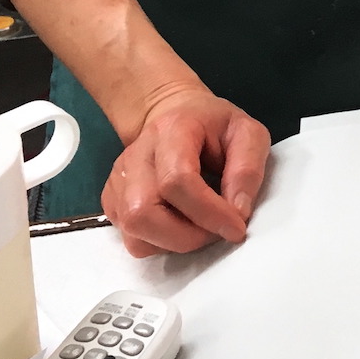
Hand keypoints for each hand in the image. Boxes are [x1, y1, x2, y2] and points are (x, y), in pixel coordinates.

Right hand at [101, 85, 270, 257]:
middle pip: (142, 213)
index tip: (236, 228)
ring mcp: (119, 179)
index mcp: (172, 130)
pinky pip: (130, 238)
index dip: (208, 213)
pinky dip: (159, 242)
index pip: (177, 181)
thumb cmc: (213, 126)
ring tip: (200, 227)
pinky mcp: (111, 200)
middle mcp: (136, 155)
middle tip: (217, 232)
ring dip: (172, 242)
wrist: (175, 115)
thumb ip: (248, 169)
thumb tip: (238, 212)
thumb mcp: (247, 133)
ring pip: (133, 231)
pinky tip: (180, 224)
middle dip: (186, 236)